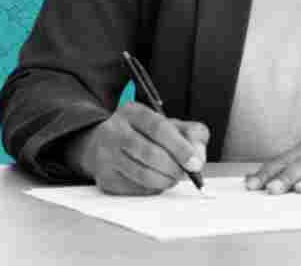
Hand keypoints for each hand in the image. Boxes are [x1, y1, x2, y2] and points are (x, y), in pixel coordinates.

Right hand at [67, 102, 209, 195]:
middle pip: (150, 153)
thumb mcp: (166, 124)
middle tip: (186, 173)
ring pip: (142, 174)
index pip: (158, 128)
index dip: (180, 147)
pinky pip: (135, 189)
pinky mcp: (105, 178)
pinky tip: (155, 181)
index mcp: (132, 112)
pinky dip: (152, 188)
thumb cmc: (142, 134)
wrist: (102, 144)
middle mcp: (114, 131)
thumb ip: (189, 133)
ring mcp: (106, 155)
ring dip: (165, 180)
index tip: (195, 163)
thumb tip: (198, 155)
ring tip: (173, 177)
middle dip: (174, 167)